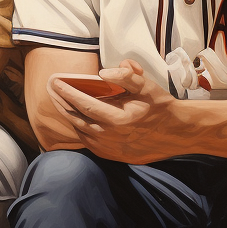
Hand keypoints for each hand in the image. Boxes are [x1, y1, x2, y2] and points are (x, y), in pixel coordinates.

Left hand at [47, 58, 181, 163]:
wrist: (175, 132)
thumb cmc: (160, 106)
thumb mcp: (147, 86)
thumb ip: (126, 76)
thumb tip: (103, 72)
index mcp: (118, 118)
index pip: (85, 104)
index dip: (68, 92)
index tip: (55, 81)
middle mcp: (110, 136)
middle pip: (77, 119)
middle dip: (62, 103)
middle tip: (51, 89)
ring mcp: (110, 148)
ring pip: (80, 132)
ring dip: (68, 116)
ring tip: (60, 102)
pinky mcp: (112, 155)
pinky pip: (89, 142)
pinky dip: (80, 129)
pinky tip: (77, 119)